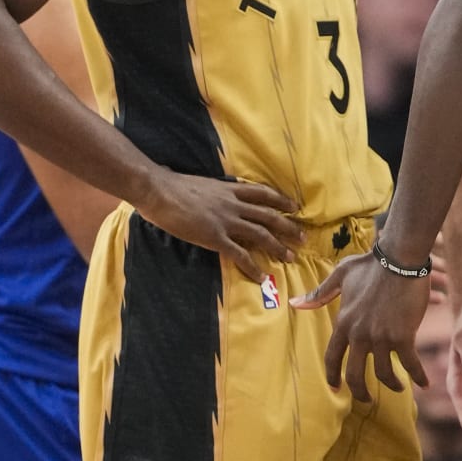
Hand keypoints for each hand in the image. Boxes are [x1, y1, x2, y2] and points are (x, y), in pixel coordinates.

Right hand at [141, 170, 302, 280]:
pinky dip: (252, 266)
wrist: (157, 190)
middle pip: (268, 215)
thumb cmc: (172, 186)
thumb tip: (218, 197)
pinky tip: (261, 276)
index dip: (281, 200)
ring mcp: (225, 221)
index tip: (294, 206)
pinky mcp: (214, 237)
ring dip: (277, 247)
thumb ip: (215, 193)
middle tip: (303, 237)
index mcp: (229, 190)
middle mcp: (232, 204)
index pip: (263, 193)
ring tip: (290, 257)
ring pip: (260, 234)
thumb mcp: (202, 184)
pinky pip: (239, 254)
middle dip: (288, 227)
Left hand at [294, 252, 431, 400]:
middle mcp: (359, 334)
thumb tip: (295, 303)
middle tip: (366, 399)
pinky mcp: (403, 336)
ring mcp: (381, 337)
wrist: (400, 260)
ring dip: (392, 384)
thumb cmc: (372, 265)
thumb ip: (320, 293)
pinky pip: (410, 364)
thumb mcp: (341, 276)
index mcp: (344, 322)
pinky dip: (418, 376)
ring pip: (383, 373)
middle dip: (360, 391)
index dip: (332, 375)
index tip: (335, 388)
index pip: (332, 356)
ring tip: (398, 387)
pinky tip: (424, 383)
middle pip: (354, 374)